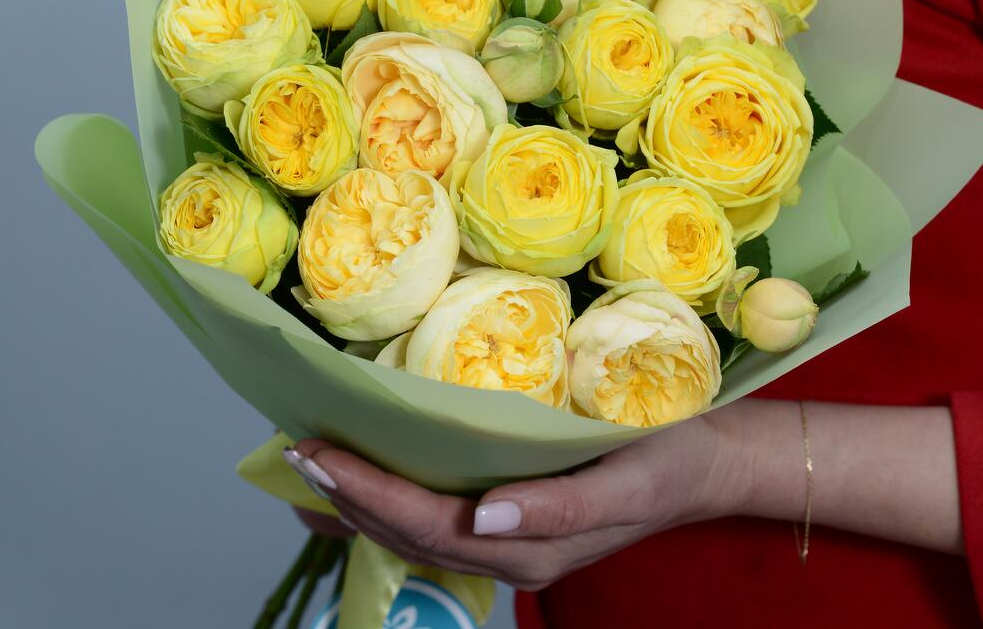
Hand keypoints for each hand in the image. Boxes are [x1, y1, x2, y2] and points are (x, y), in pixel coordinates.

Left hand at [286, 404, 749, 590]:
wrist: (704, 464)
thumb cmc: (667, 461)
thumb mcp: (624, 482)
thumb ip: (557, 510)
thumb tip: (484, 514)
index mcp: (526, 546)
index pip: (425, 522)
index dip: (365, 490)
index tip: (315, 452)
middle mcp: (507, 549)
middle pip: (407, 530)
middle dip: (345, 494)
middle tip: (295, 450)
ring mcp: (508, 538)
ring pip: (414, 528)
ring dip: (358, 500)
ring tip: (311, 468)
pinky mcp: (512, 518)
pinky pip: (436, 517)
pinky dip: (391, 498)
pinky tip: (366, 481)